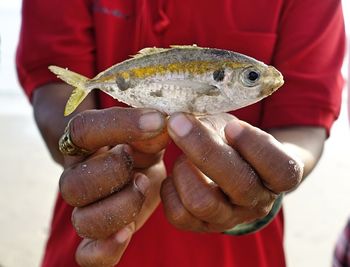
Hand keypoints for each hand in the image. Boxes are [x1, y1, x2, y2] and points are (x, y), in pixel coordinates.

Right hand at [59, 107, 168, 266]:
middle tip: (139, 163)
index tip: (156, 121)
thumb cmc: (140, 143)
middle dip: (113, 174)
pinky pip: (89, 255)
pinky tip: (127, 232)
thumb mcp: (147, 129)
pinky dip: (105, 250)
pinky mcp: (103, 233)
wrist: (138, 164)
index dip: (119, 126)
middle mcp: (79, 177)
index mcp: (82, 145)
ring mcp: (88, 208)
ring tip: (143, 187)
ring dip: (119, 208)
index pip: (82, 131)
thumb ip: (152, 129)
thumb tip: (160, 127)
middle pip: (73, 186)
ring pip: (83, 222)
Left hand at [161, 113, 302, 231]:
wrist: (229, 173)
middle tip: (178, 122)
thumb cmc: (233, 144)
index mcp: (277, 177)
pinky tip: (174, 175)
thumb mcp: (234, 127)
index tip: (232, 126)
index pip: (281, 170)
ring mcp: (229, 219)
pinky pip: (178, 215)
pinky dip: (170, 189)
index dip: (256, 147)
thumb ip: (218, 123)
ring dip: (184, 170)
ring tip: (180, 156)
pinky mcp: (201, 226)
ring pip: (203, 203)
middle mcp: (256, 203)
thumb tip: (186, 118)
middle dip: (205, 149)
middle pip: (239, 185)